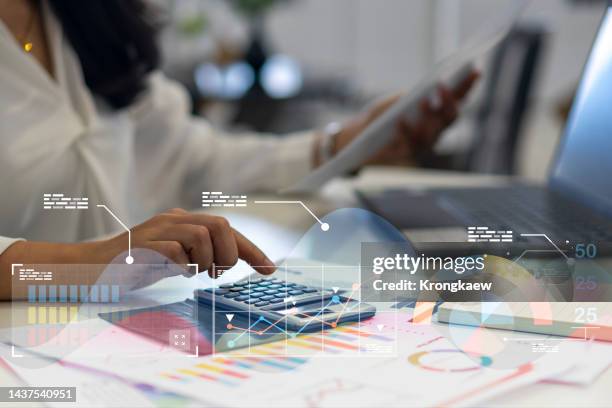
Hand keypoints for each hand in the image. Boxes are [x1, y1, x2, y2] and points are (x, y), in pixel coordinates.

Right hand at [97, 208, 275, 277]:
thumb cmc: (139, 264)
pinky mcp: (141, 246)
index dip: (251, 249)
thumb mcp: (177, 257)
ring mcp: (156, 230)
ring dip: (206, 260)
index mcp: (183, 220)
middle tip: (216, 272)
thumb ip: (200, 253)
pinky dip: (181, 265)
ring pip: (200, 235)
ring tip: (194, 272)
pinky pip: (173, 251)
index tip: (270, 268)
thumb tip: (230, 260)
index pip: (226, 228)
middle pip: (219, 225)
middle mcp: (172, 220)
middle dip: (228, 252)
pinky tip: (174, 272)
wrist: (93, 267)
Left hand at [330, 71, 479, 165]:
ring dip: (430, 115)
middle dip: (449, 101)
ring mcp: (423, 144)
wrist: (360, 137)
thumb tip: (426, 88)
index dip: (469, 86)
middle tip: (442, 85)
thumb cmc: (382, 115)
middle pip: (451, 117)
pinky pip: (410, 145)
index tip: (475, 69)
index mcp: (437, 114)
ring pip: (434, 133)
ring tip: (423, 100)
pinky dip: (406, 131)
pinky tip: (401, 121)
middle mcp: (435, 131)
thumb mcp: (397, 99)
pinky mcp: (406, 154)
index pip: (459, 99)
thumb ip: (413, 95)